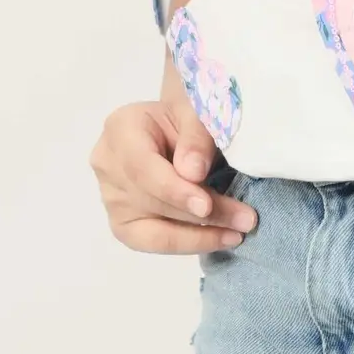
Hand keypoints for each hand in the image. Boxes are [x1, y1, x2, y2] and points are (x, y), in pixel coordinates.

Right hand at [88, 98, 256, 252]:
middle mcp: (109, 166)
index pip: (141, 168)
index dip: (174, 190)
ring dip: (200, 234)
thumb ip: (196, 136)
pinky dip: (189, 243)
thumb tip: (193, 173)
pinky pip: (154, 242)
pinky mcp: (124, 222)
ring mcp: (112, 198)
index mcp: (121, 129)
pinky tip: (219, 238)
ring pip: (152, 229)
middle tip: (244, 219)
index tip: (206, 205)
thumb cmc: (189, 115)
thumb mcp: (197, 110)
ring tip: (237, 232)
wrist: (179, 127)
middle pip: (151, 200)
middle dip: (201, 214)